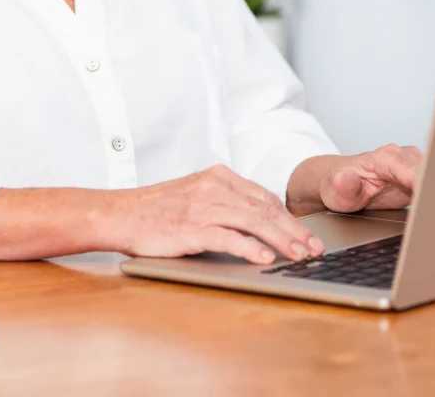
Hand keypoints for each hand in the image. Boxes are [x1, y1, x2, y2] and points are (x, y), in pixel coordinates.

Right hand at [111, 164, 325, 264]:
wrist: (120, 213)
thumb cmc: (158, 209)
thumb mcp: (195, 194)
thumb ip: (225, 201)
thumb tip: (261, 222)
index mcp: (217, 176)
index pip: (263, 197)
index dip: (289, 218)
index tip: (307, 235)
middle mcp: (213, 187)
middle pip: (264, 208)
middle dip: (293, 230)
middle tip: (314, 249)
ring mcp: (202, 207)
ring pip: (252, 221)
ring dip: (280, 240)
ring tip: (299, 256)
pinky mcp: (190, 228)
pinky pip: (226, 237)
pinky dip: (248, 247)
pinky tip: (263, 258)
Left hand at [287, 145, 421, 216]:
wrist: (338, 184)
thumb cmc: (336, 186)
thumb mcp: (335, 191)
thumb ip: (343, 185)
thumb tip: (345, 177)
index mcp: (384, 158)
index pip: (412, 169)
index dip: (423, 185)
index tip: (428, 202)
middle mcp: (402, 157)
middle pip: (430, 172)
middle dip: (433, 192)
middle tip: (429, 214)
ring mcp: (412, 166)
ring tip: (427, 214)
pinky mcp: (418, 178)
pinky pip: (433, 186)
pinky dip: (434, 199)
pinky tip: (428, 211)